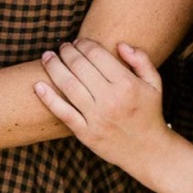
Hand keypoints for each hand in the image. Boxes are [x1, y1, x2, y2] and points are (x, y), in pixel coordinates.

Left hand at [34, 39, 172, 174]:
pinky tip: (38, 85)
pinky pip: (63, 113)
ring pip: (68, 85)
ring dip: (54, 67)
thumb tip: (120, 44)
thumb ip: (141, 59)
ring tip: (47, 57)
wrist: (148, 151)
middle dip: (67, 52)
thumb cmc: (149, 113)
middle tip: (62, 46)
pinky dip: (48, 98)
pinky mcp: (85, 133)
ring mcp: (96, 117)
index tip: (79, 41)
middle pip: (80, 67)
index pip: (97, 55)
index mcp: (126, 84)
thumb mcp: (154, 83)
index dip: (84, 44)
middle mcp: (110, 99)